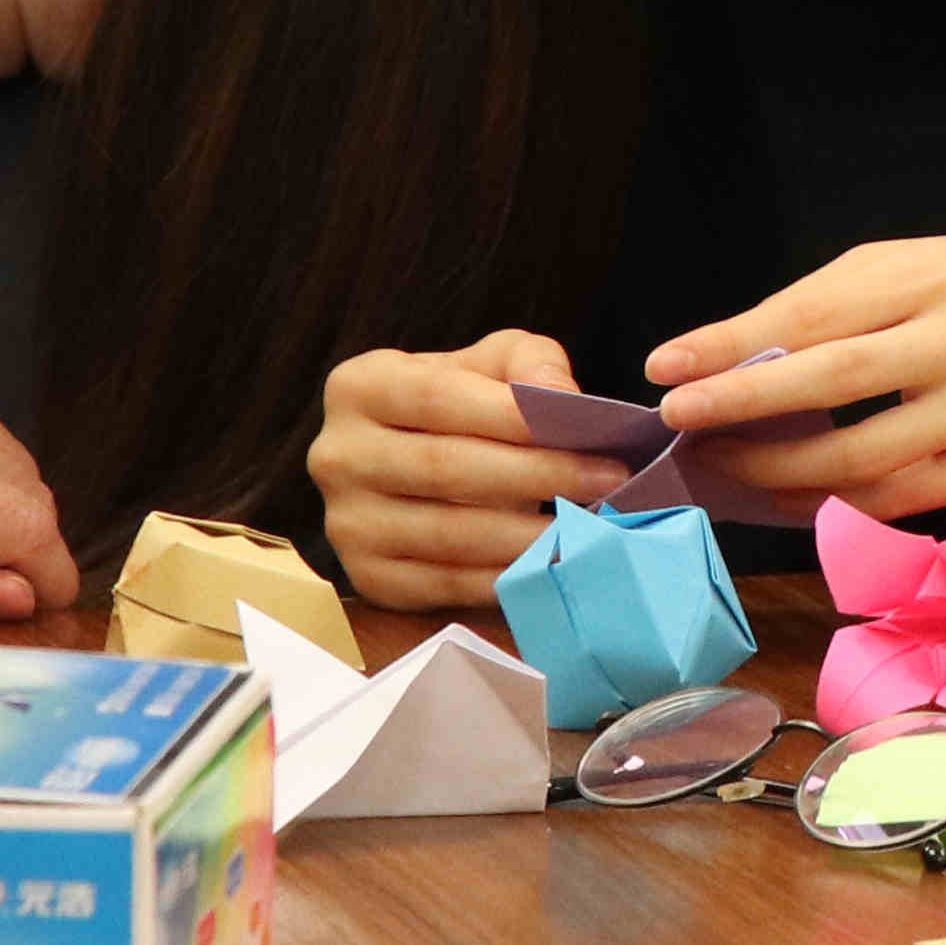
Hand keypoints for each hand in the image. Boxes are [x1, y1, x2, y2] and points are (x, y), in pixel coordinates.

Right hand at [313, 330, 633, 608]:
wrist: (410, 461)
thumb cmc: (460, 403)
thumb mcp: (491, 362)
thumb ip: (529, 363)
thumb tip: (558, 396)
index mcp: (359, 386)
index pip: (438, 398)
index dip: (512, 415)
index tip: (587, 432)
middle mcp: (337, 456)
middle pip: (445, 468)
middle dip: (537, 476)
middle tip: (609, 482)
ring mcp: (346, 524)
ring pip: (448, 533)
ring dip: (528, 533)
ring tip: (590, 525)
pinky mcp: (368, 578)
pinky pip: (444, 583)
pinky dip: (504, 575)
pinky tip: (551, 562)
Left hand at [650, 234, 945, 517]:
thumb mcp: (927, 262)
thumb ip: (843, 301)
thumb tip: (741, 356)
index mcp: (936, 274)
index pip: (816, 312)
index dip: (734, 344)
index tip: (670, 365)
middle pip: (833, 383)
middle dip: (742, 407)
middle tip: (681, 422)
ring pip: (861, 461)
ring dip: (779, 472)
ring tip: (731, 468)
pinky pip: (899, 501)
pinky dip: (836, 504)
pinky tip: (795, 495)